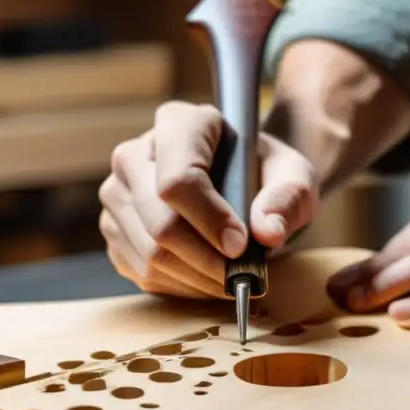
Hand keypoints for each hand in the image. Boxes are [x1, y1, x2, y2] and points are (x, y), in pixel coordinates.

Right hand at [99, 101, 318, 297]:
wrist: (244, 185)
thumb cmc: (267, 175)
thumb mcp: (295, 177)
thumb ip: (288, 198)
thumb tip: (267, 232)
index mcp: (178, 124)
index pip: (178, 178)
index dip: (210, 219)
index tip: (242, 245)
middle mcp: (134, 154)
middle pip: (160, 222)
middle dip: (206, 259)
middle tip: (243, 275)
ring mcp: (118, 193)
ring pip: (148, 254)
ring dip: (197, 278)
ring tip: (231, 279)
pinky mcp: (115, 230)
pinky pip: (142, 273)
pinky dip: (181, 286)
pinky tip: (208, 278)